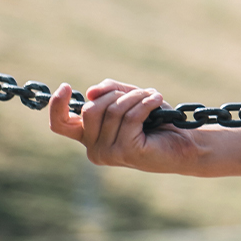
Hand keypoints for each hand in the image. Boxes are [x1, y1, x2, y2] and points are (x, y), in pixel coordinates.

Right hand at [49, 79, 204, 172]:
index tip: (65, 86)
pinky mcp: (126, 152)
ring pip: (112, 111)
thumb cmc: (155, 121)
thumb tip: (91, 93)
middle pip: (90, 109)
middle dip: (116, 94)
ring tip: (152, 97)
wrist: (184, 142)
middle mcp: (93, 149)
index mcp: (89, 137)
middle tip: (139, 93)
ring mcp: (108, 154)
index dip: (57, 105)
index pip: (60, 125)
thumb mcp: (129, 99)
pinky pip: (131, 117)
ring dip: (135, 97)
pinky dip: (146, 103)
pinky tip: (157, 100)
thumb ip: (109, 92)